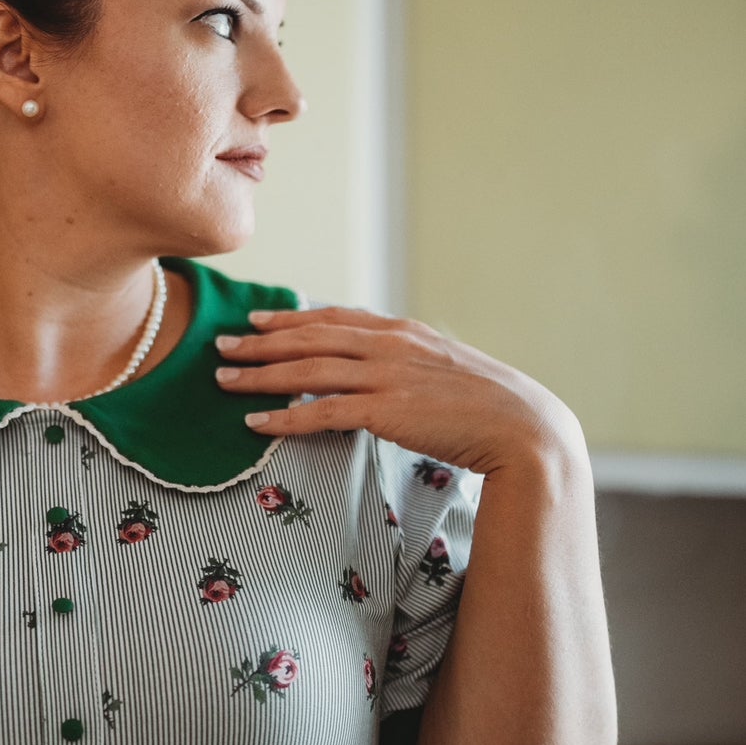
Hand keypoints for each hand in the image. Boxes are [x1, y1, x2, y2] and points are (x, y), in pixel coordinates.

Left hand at [214, 306, 583, 478]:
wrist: (522, 428)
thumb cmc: (488, 406)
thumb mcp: (444, 369)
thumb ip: (408, 363)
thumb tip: (380, 372)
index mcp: (402, 330)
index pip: (334, 317)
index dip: (291, 317)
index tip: (257, 319)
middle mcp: (388, 345)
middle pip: (309, 337)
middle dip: (260, 341)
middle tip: (223, 344)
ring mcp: (385, 376)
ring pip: (306, 369)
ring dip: (259, 374)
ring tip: (224, 379)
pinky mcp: (385, 410)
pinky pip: (320, 411)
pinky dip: (284, 415)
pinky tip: (255, 421)